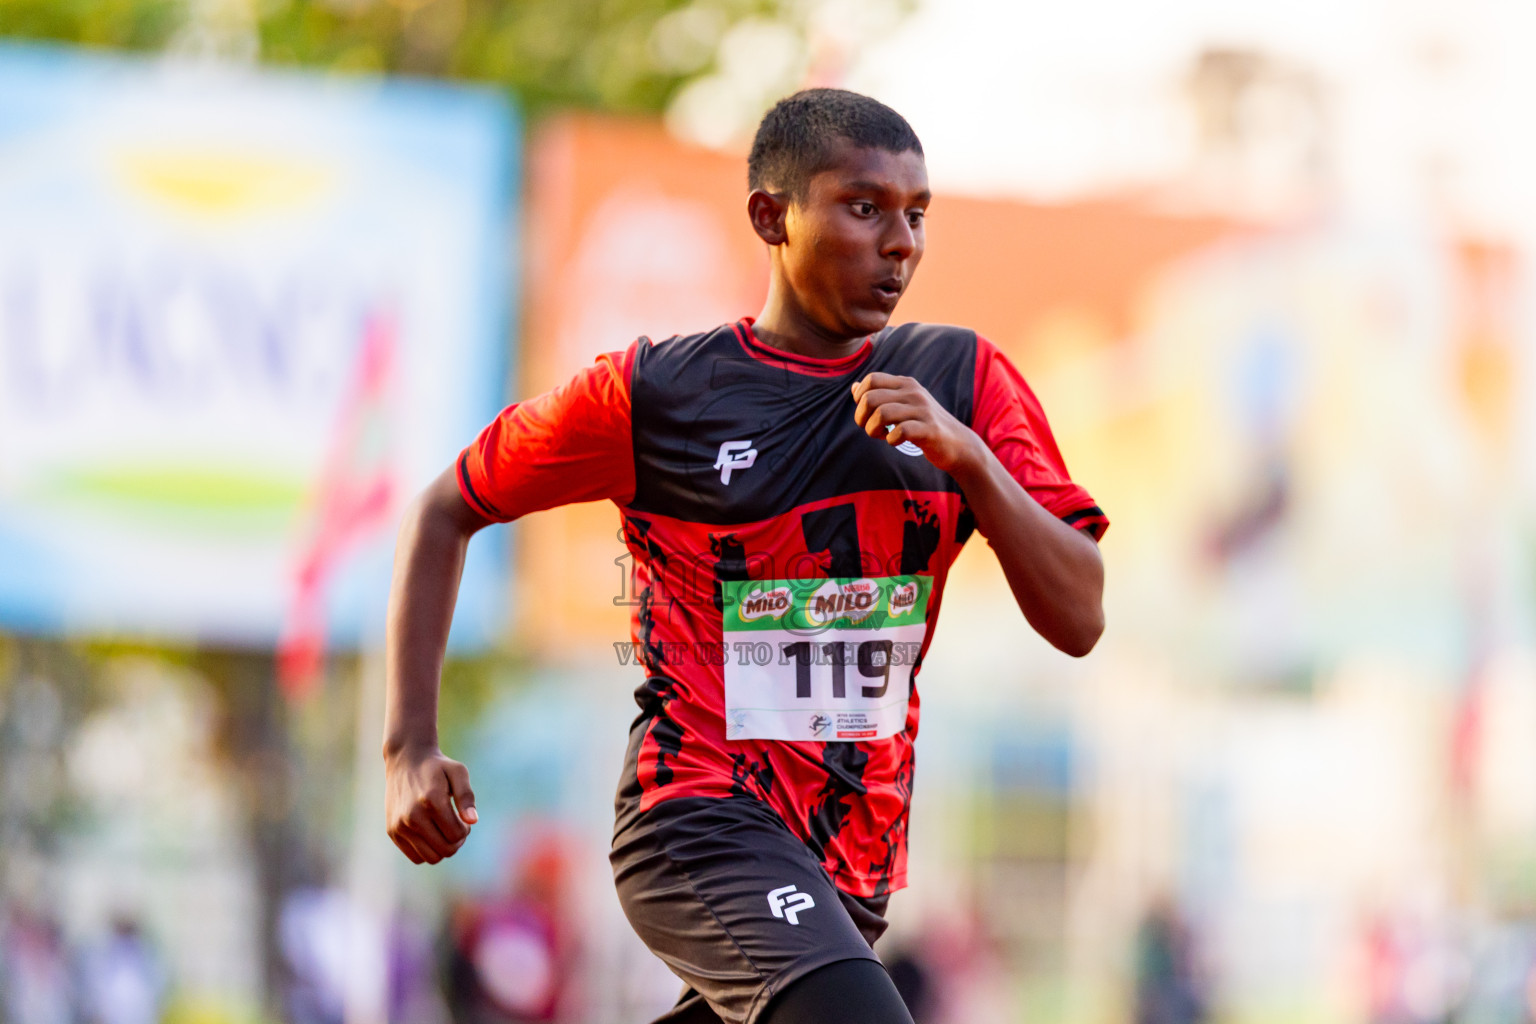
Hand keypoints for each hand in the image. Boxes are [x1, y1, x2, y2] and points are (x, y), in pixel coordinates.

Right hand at [384, 746, 477, 863]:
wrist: (405, 761)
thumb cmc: (437, 767)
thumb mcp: (458, 772)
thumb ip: (466, 796)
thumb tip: (472, 821)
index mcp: (431, 801)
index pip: (457, 835)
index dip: (465, 830)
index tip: (462, 817)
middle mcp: (413, 816)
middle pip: (446, 850)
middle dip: (457, 841)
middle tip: (455, 825)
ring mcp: (400, 826)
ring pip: (431, 858)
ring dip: (443, 848)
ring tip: (443, 830)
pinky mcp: (392, 831)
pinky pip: (416, 857)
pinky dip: (427, 850)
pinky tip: (430, 833)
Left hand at [852, 372, 981, 473]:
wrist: (958, 444)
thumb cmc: (924, 425)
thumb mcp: (903, 405)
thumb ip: (880, 395)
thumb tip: (855, 387)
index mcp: (906, 384)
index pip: (871, 379)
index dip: (861, 398)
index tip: (868, 414)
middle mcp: (914, 392)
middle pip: (870, 398)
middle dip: (862, 417)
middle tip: (872, 429)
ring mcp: (923, 410)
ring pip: (881, 414)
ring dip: (873, 430)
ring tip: (882, 436)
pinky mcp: (929, 429)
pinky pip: (900, 431)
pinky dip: (892, 440)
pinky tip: (896, 441)